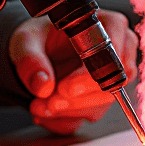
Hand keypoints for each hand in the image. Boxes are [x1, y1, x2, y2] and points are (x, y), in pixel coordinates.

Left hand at [8, 10, 138, 134]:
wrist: (37, 52)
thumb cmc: (39, 37)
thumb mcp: (27, 40)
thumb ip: (31, 60)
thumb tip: (43, 86)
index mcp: (109, 25)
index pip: (112, 55)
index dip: (89, 76)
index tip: (65, 89)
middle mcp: (118, 52)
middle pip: (110, 85)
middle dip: (76, 100)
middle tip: (48, 103)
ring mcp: (112, 79)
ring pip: (99, 105)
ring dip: (67, 111)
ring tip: (39, 106)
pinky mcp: (101, 99)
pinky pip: (87, 117)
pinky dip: (64, 120)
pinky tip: (44, 112)